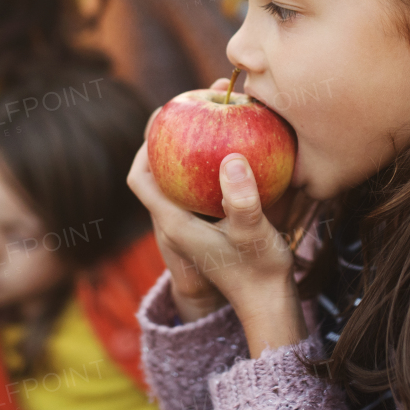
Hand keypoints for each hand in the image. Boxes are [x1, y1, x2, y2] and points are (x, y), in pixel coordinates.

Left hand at [129, 79, 307, 353]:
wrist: (270, 303)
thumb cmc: (260, 271)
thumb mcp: (253, 232)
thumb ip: (242, 198)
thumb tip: (232, 157)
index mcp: (175, 222)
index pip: (139, 179)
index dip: (142, 147)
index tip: (162, 119)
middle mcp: (179, 221)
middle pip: (159, 172)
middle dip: (169, 139)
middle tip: (190, 106)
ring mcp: (194, 224)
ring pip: (181, 178)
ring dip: (192, 150)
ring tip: (213, 117)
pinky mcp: (212, 224)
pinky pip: (203, 186)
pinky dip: (211, 165)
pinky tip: (237, 145)